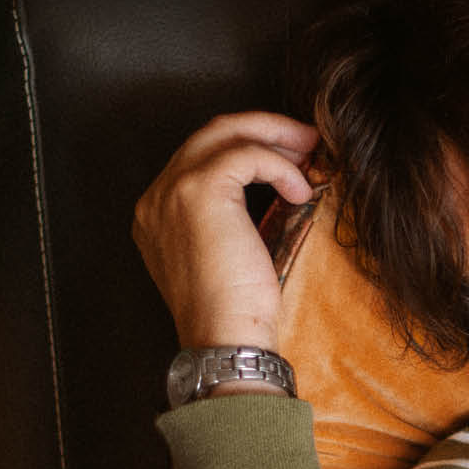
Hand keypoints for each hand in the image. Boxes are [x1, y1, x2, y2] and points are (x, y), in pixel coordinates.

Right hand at [133, 112, 319, 350]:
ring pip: (225, 132)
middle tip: (306, 139)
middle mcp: (156, 196)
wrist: (225, 339)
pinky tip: (300, 192)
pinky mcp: (198, 191)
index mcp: (158, 213)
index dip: (248, 147)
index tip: (288, 155)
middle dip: (264, 129)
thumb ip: (233, 218)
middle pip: (211, 134)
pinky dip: (280, 167)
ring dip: (275, 136)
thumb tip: (279, 188)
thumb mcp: (228, 255)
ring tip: (311, 150)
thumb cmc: (236, 312)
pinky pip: (246, 155)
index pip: (202, 156)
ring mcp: (172, 190)